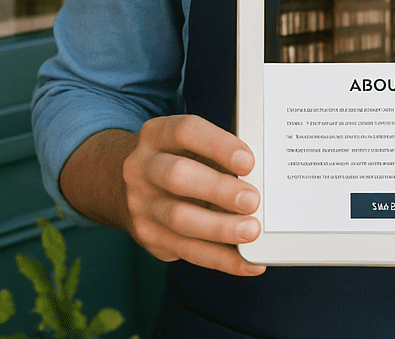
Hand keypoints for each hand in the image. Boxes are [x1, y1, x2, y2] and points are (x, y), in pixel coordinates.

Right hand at [121, 114, 265, 276]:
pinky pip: (188, 251)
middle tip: (252, 200)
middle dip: (218, 189)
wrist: (131, 187)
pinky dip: (222, 259)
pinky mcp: (150, 237)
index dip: (218, 145)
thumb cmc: (179, 159)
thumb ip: (219, 154)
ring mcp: (141, 204)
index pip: (186, 132)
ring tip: (251, 231)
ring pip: (179, 218)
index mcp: (157, 135)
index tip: (248, 161)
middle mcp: (143, 167)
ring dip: (220, 228)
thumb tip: (262, 176)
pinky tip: (249, 262)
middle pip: (177, 176)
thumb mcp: (190, 145)